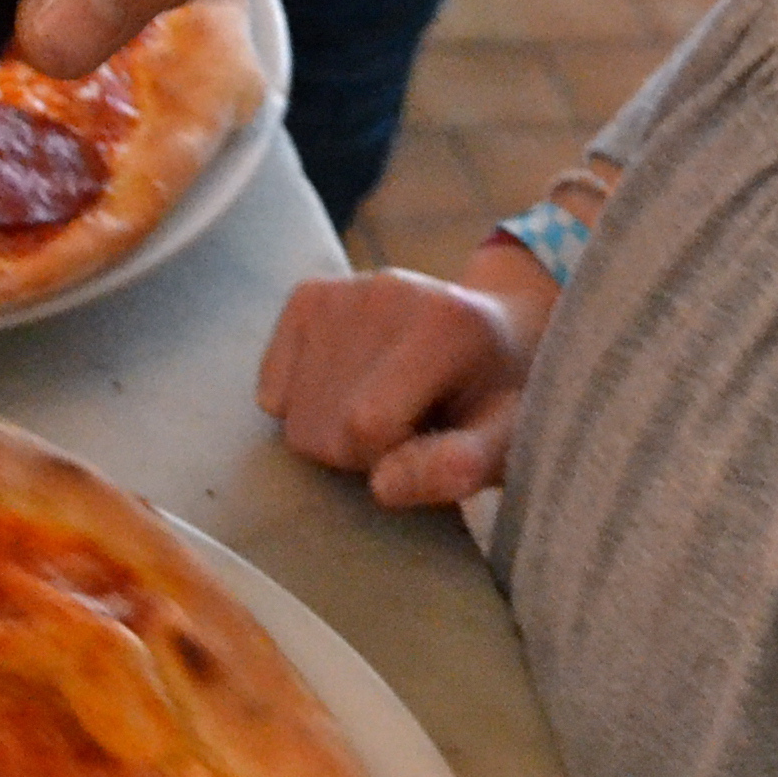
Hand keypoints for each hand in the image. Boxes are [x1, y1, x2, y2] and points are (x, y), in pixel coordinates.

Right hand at [258, 252, 550, 507]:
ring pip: (292, 417)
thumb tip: (386, 485)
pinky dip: (302, 406)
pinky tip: (350, 389)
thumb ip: (459, 466)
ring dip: (333, 433)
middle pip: (323, 426)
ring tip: (386, 408)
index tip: (428, 447)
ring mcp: (342, 290)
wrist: (500, 334)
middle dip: (360, 451)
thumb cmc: (503, 399)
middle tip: (410, 430)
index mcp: (446, 323)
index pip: (366, 426)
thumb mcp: (506, 441)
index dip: (391, 460)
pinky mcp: (309, 296)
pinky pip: (271, 392)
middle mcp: (386, 291)